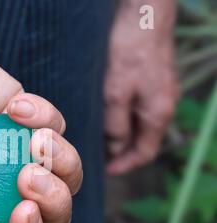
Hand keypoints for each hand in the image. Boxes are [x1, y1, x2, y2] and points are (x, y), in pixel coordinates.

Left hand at [104, 0, 178, 174]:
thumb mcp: (116, 92)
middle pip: (142, 140)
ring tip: (96, 137)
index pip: (144, 153)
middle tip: (95, 156)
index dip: (124, 165)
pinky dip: (121, 117)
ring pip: (138, 124)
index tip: (105, 171)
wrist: (144, 14)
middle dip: (120, 151)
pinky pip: (137, 108)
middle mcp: (163, 105)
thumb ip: (115, 124)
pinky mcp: (151, 80)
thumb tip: (114, 149)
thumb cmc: (130, 50)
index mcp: (158, 113)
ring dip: (119, 134)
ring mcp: (159, 92)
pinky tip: (104, 113)